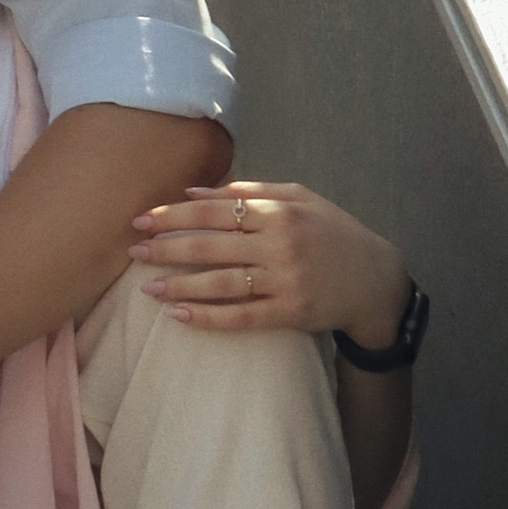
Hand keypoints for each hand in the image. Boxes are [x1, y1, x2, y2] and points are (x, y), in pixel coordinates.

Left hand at [129, 180, 409, 343]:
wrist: (374, 278)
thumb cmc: (330, 233)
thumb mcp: (299, 199)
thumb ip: (248, 190)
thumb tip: (193, 191)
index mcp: (279, 211)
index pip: (215, 211)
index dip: (174, 216)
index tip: (141, 220)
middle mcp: (280, 243)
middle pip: (212, 245)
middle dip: (167, 249)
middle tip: (133, 253)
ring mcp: (286, 280)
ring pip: (222, 283)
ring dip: (180, 286)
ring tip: (148, 288)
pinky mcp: (290, 312)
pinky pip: (242, 317)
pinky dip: (209, 318)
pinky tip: (179, 317)